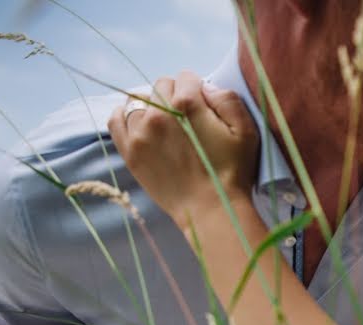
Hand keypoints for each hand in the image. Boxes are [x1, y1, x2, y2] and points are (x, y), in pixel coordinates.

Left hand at [108, 70, 257, 225]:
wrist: (211, 209)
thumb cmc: (232, 172)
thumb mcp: (246, 131)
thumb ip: (227, 99)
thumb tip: (206, 87)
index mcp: (187, 104)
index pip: (187, 77)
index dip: (199, 89)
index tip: (205, 106)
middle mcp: (158, 114)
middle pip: (162, 85)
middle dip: (176, 95)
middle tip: (189, 119)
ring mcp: (139, 133)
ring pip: (140, 100)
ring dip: (154, 106)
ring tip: (167, 125)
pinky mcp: (130, 151)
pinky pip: (116, 118)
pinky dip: (126, 115)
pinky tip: (141, 124)